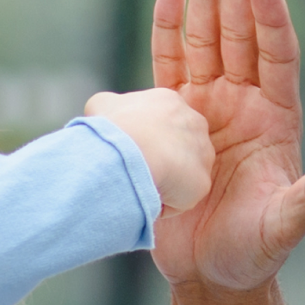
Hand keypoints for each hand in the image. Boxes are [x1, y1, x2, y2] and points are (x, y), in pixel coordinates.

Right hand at [84, 88, 212, 211]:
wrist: (130, 151)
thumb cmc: (114, 127)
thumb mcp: (101, 105)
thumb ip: (111, 108)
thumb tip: (110, 120)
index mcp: (169, 102)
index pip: (163, 122)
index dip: (146, 138)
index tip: (130, 149)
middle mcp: (194, 122)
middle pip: (179, 146)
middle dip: (161, 158)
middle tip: (137, 168)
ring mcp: (202, 152)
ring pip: (183, 173)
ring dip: (165, 181)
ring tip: (142, 184)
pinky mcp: (202, 181)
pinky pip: (182, 198)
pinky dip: (165, 203)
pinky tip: (148, 196)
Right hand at [148, 0, 304, 292]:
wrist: (206, 274)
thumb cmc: (254, 253)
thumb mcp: (288, 226)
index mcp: (276, 119)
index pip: (276, 56)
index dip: (271, 18)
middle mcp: (243, 103)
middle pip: (241, 34)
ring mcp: (206, 106)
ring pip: (206, 39)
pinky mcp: (170, 117)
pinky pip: (169, 63)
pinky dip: (169, 28)